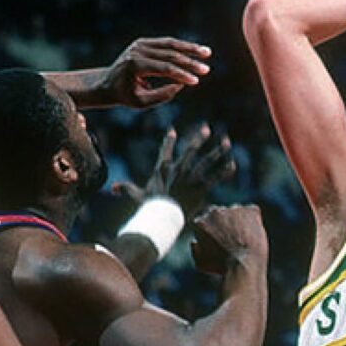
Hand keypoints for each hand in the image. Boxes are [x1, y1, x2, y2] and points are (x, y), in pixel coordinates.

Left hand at [100, 37, 210, 107]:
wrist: (108, 82)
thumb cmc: (125, 95)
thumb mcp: (141, 102)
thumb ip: (161, 96)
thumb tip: (181, 85)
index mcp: (135, 65)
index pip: (163, 68)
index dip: (181, 74)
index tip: (196, 81)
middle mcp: (137, 51)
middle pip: (169, 54)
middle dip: (189, 63)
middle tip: (206, 70)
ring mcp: (140, 44)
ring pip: (170, 44)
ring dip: (190, 49)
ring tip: (207, 53)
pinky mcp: (143, 42)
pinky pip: (166, 43)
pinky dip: (182, 47)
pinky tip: (196, 50)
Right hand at [113, 123, 235, 217]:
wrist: (162, 217)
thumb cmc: (149, 207)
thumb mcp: (137, 196)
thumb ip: (126, 189)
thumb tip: (113, 187)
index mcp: (163, 169)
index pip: (165, 151)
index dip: (168, 141)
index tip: (172, 131)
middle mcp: (178, 170)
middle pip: (191, 150)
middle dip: (200, 138)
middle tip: (207, 129)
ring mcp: (191, 177)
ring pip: (207, 161)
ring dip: (217, 151)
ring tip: (226, 142)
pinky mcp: (201, 187)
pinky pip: (215, 177)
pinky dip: (224, 171)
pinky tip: (233, 164)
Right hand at [191, 205, 267, 274]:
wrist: (242, 265)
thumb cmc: (220, 268)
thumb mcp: (201, 263)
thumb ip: (195, 250)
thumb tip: (195, 241)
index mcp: (199, 222)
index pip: (204, 220)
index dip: (211, 230)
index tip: (218, 240)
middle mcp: (215, 212)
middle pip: (219, 214)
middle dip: (223, 223)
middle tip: (232, 239)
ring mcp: (233, 209)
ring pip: (235, 212)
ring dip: (237, 220)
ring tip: (243, 238)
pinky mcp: (250, 210)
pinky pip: (251, 211)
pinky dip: (252, 219)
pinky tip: (252, 234)